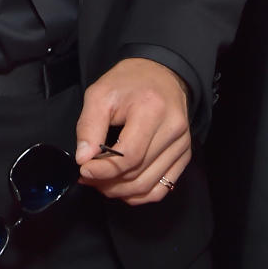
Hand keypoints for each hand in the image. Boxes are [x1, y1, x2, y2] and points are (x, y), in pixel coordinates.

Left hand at [75, 57, 191, 204]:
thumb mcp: (100, 94)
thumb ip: (89, 127)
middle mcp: (173, 129)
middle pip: (138, 174)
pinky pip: (162, 188)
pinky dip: (140, 194)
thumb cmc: (129, 82)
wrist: (160, 74)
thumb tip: (83, 159)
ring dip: (121, 191)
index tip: (84, 170)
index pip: (129, 155)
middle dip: (108, 182)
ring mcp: (182, 144)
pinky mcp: (184, 154)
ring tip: (101, 183)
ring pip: (150, 186)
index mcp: (152, 110)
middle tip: (88, 177)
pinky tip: (123, 187)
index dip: (104, 169)